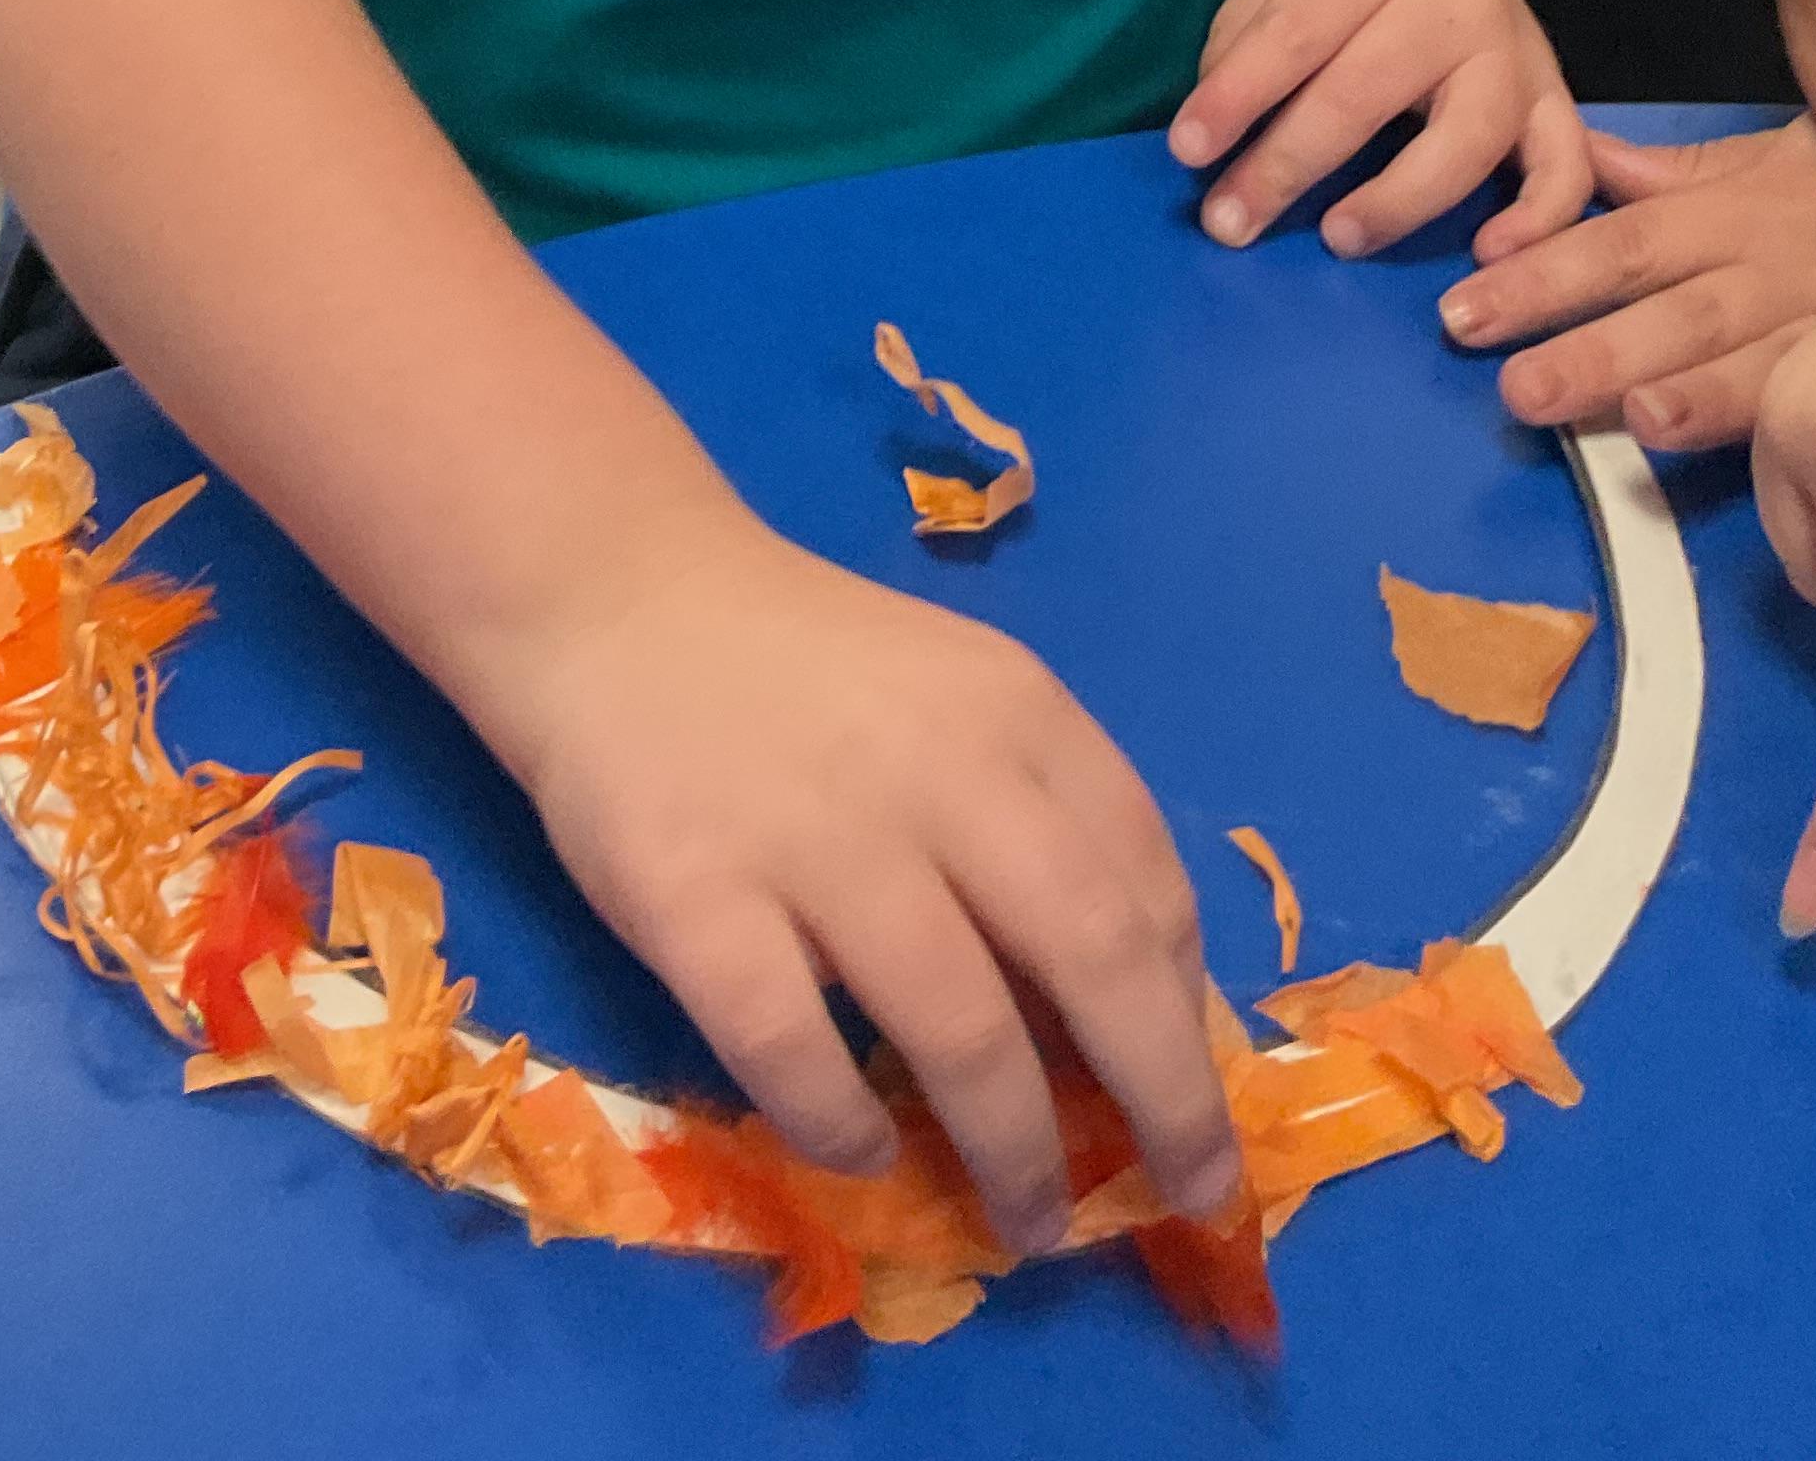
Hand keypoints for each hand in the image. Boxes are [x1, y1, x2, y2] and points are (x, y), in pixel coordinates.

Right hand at [475, 510, 1236, 1255]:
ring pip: (960, 1030)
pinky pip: (793, 1051)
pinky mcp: (693, 897)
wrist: (617, 594)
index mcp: (1016, 715)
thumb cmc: (810, 672)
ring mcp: (812, 836)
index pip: (1147, 882)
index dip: (1189, 1012)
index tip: (1198, 1101)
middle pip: (1091, 960)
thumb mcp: (958, 701)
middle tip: (1186, 1198)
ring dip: (1018, 1149)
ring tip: (1030, 1220)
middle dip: (1162, 1102)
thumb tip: (1126, 1012)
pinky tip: (865, 1154)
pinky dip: (844, 1125)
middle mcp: (936, 771)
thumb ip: (1042, 820)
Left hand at [1166, 0, 1588, 257]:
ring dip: (1401, 199)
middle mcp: (1450, 2)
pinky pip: (1564, 165)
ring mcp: (1512, 53)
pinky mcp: (1554, 98)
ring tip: (1338, 239)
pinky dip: (1539, 217)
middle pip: (1367, 90)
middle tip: (1231, 223)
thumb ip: (1244, 33)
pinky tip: (1488, 256)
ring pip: (1470, 136)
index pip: (1295, 32)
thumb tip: (1211, 125)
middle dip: (1289, 164)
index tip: (1187, 153)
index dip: (1237, 95)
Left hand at [1441, 118, 1815, 448]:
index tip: (1471, 291)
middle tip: (1506, 385)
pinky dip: (1750, 417)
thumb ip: (1666, 171)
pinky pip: (1806, 399)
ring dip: (1670, 391)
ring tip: (1617, 419)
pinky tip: (1698, 438)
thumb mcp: (1761, 161)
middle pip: (1666, 305)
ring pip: (1735, 356)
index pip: (1625, 241)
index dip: (1548, 267)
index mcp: (1731, 212)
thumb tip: (1575, 154)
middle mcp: (1767, 268)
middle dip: (1586, 345)